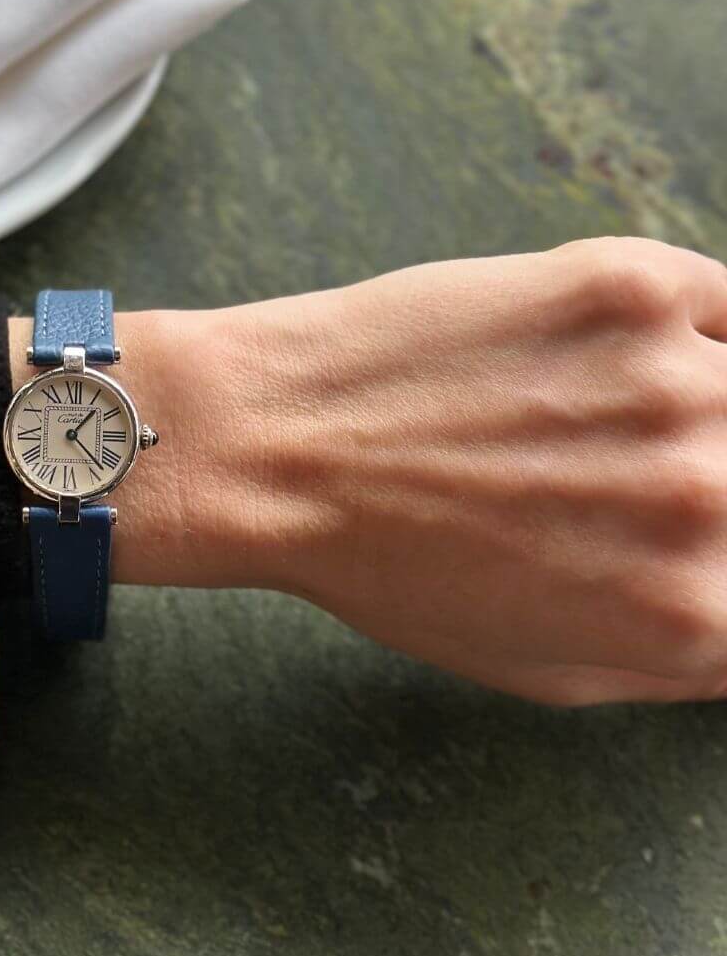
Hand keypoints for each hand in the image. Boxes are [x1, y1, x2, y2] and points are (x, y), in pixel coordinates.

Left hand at [12, 237, 726, 705]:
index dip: (716, 565)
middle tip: (630, 479)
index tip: (678, 540)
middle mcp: (705, 498)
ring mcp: (675, 380)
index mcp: (690, 614)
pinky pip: (722, 304)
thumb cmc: (388, 566)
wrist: (274, 446)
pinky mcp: (633, 286)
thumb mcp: (542, 668)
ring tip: (612, 418)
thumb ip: (682, 663)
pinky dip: (696, 330)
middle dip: (711, 493)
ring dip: (705, 408)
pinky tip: (625, 354)